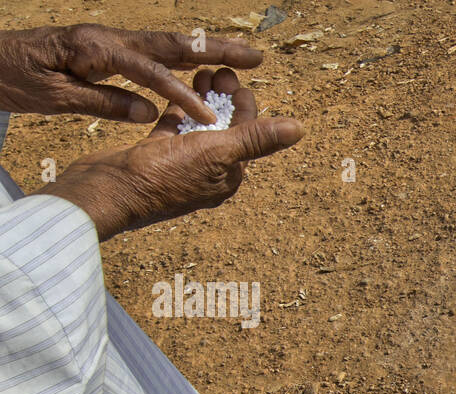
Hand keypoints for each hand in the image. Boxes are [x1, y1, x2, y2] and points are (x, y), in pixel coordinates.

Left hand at [0, 23, 260, 123]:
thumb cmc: (16, 75)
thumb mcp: (54, 95)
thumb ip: (103, 101)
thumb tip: (150, 112)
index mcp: (95, 48)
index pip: (149, 73)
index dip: (181, 95)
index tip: (209, 117)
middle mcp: (110, 38)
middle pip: (172, 44)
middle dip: (216, 51)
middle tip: (255, 57)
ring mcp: (113, 41)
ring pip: (169, 44)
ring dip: (209, 51)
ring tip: (244, 57)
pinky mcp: (112, 48)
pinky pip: (157, 54)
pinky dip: (186, 58)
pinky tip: (206, 67)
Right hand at [39, 69, 303, 240]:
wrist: (108, 192)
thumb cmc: (163, 176)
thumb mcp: (218, 153)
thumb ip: (256, 139)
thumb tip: (299, 129)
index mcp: (227, 177)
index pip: (246, 138)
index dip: (246, 108)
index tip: (238, 80)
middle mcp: (206, 174)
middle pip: (223, 130)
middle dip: (225, 100)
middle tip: (220, 70)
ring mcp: (179, 166)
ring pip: (197, 127)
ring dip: (202, 101)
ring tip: (201, 73)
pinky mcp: (153, 157)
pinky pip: (172, 130)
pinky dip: (178, 111)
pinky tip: (178, 92)